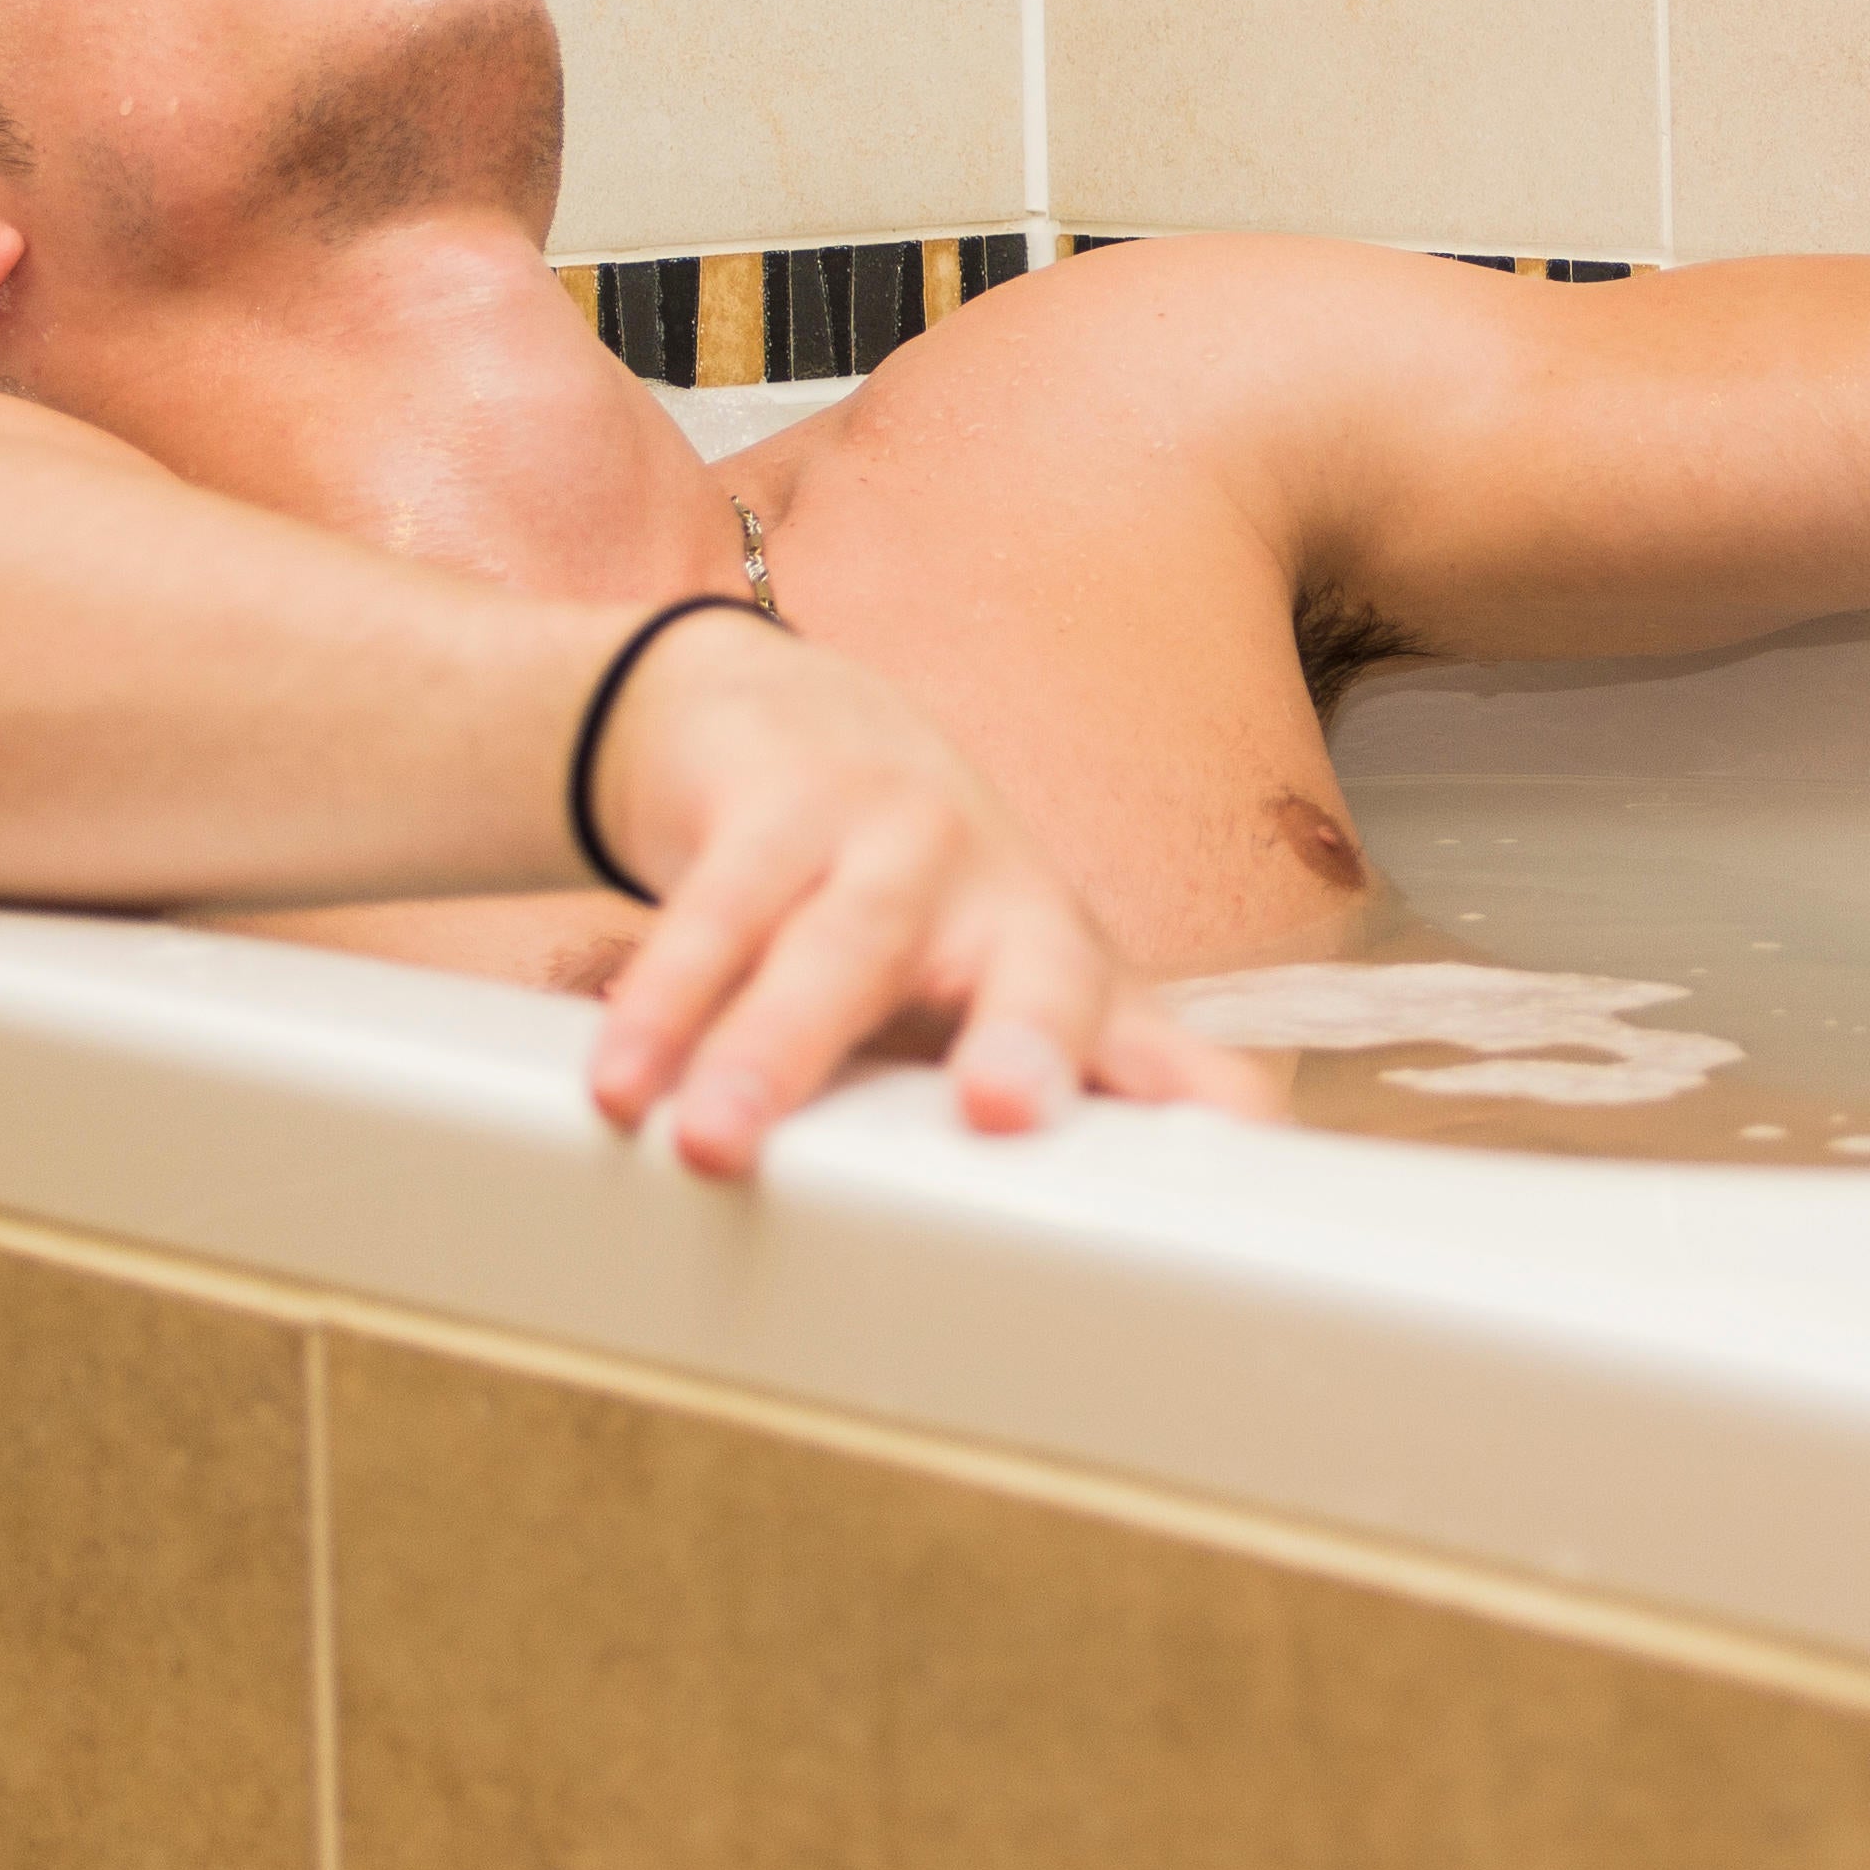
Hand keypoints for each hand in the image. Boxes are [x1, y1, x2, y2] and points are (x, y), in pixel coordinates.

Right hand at [569, 608, 1276, 1178]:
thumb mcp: (1009, 972)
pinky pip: (712, 911)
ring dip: (772, 1044)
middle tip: (998, 1108)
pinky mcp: (773, 802)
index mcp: (1060, 947)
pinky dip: (664, 999)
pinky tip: (622, 1079)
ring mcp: (885, 831)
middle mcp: (995, 884)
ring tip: (716, 1144)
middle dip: (1017, 1031)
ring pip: (837, 943)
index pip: (1137, 1026)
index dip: (1178, 1080)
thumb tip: (1247, 1133)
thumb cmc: (917, 889)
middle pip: (1018, 964)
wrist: (780, 725)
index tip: (1226, 1142)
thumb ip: (1111, 1062)